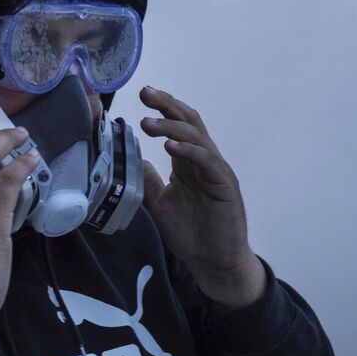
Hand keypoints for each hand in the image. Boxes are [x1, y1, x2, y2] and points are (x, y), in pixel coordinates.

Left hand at [138, 86, 265, 307]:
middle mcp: (204, 160)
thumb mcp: (159, 203)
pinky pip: (207, 160)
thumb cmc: (192, 233)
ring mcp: (215, 171)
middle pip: (188, 121)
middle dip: (167, 105)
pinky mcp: (224, 185)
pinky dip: (189, 150)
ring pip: (197, 137)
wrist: (214, 262)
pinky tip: (171, 146)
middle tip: (145, 93)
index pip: (177, 125)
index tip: (142, 95)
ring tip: (148, 123)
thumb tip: (131, 158)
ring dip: (172, 127)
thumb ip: (148, 180)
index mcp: (189, 162)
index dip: (162, 107)